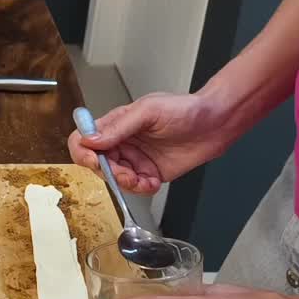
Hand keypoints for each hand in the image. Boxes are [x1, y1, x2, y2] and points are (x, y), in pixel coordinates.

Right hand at [68, 91, 233, 194]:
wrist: (215, 124)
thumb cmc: (185, 109)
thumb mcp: (148, 111)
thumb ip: (118, 126)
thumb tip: (91, 140)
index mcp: (115, 124)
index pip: (83, 139)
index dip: (83, 152)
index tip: (95, 159)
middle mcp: (121, 143)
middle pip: (96, 165)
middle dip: (110, 173)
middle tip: (126, 173)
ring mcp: (134, 160)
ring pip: (115, 180)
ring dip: (126, 183)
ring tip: (143, 178)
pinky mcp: (148, 173)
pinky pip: (135, 188)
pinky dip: (142, 189)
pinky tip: (153, 181)